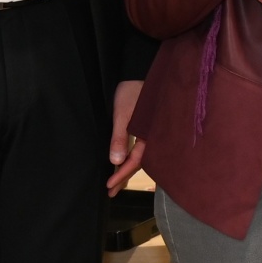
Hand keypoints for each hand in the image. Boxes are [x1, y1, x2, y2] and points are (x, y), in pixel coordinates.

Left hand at [106, 80, 145, 196]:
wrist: (137, 70)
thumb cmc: (131, 91)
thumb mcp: (122, 114)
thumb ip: (120, 137)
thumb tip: (115, 161)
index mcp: (149, 135)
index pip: (135, 161)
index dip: (122, 175)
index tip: (109, 187)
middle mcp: (152, 136)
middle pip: (139, 162)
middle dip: (124, 177)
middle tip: (112, 191)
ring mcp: (150, 132)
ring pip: (140, 155)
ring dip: (127, 168)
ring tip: (116, 181)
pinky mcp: (146, 126)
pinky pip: (140, 146)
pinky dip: (131, 156)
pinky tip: (125, 159)